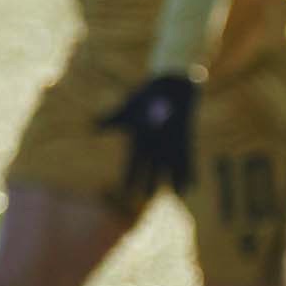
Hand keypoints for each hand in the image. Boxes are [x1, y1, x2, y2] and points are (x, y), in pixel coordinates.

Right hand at [101, 73, 198, 194]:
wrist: (167, 86)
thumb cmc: (145, 97)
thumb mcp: (126, 110)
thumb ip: (111, 119)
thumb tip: (93, 127)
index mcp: (139, 142)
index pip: (133, 164)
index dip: (129, 177)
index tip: (125, 190)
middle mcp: (155, 147)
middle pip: (151, 169)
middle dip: (149, 183)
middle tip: (146, 198)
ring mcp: (170, 145)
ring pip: (170, 168)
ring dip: (173, 180)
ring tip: (176, 194)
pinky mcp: (184, 141)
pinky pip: (187, 160)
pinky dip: (189, 171)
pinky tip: (193, 184)